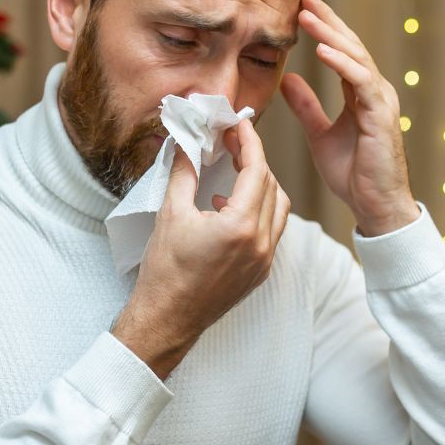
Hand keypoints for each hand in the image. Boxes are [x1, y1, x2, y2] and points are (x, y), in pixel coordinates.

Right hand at [115, 119, 290, 365]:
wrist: (166, 319)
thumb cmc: (165, 272)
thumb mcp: (170, 214)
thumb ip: (184, 172)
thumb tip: (186, 143)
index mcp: (241, 227)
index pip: (258, 170)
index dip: (250, 142)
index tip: (239, 126)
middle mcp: (261, 243)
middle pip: (272, 186)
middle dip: (254, 160)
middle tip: (232, 145)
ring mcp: (264, 260)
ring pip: (279, 208)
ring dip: (261, 185)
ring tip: (234, 174)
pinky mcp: (260, 272)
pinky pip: (272, 231)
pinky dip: (258, 211)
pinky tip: (229, 208)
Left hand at [277, 0, 419, 236]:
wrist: (375, 205)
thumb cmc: (353, 173)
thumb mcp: (320, 134)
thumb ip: (306, 106)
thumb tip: (288, 79)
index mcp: (360, 93)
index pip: (341, 50)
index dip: (322, 27)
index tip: (299, 7)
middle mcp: (374, 91)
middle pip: (350, 45)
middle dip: (326, 19)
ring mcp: (381, 101)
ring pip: (356, 57)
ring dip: (331, 34)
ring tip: (307, 15)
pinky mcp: (381, 116)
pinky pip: (362, 82)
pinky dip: (343, 64)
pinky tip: (323, 50)